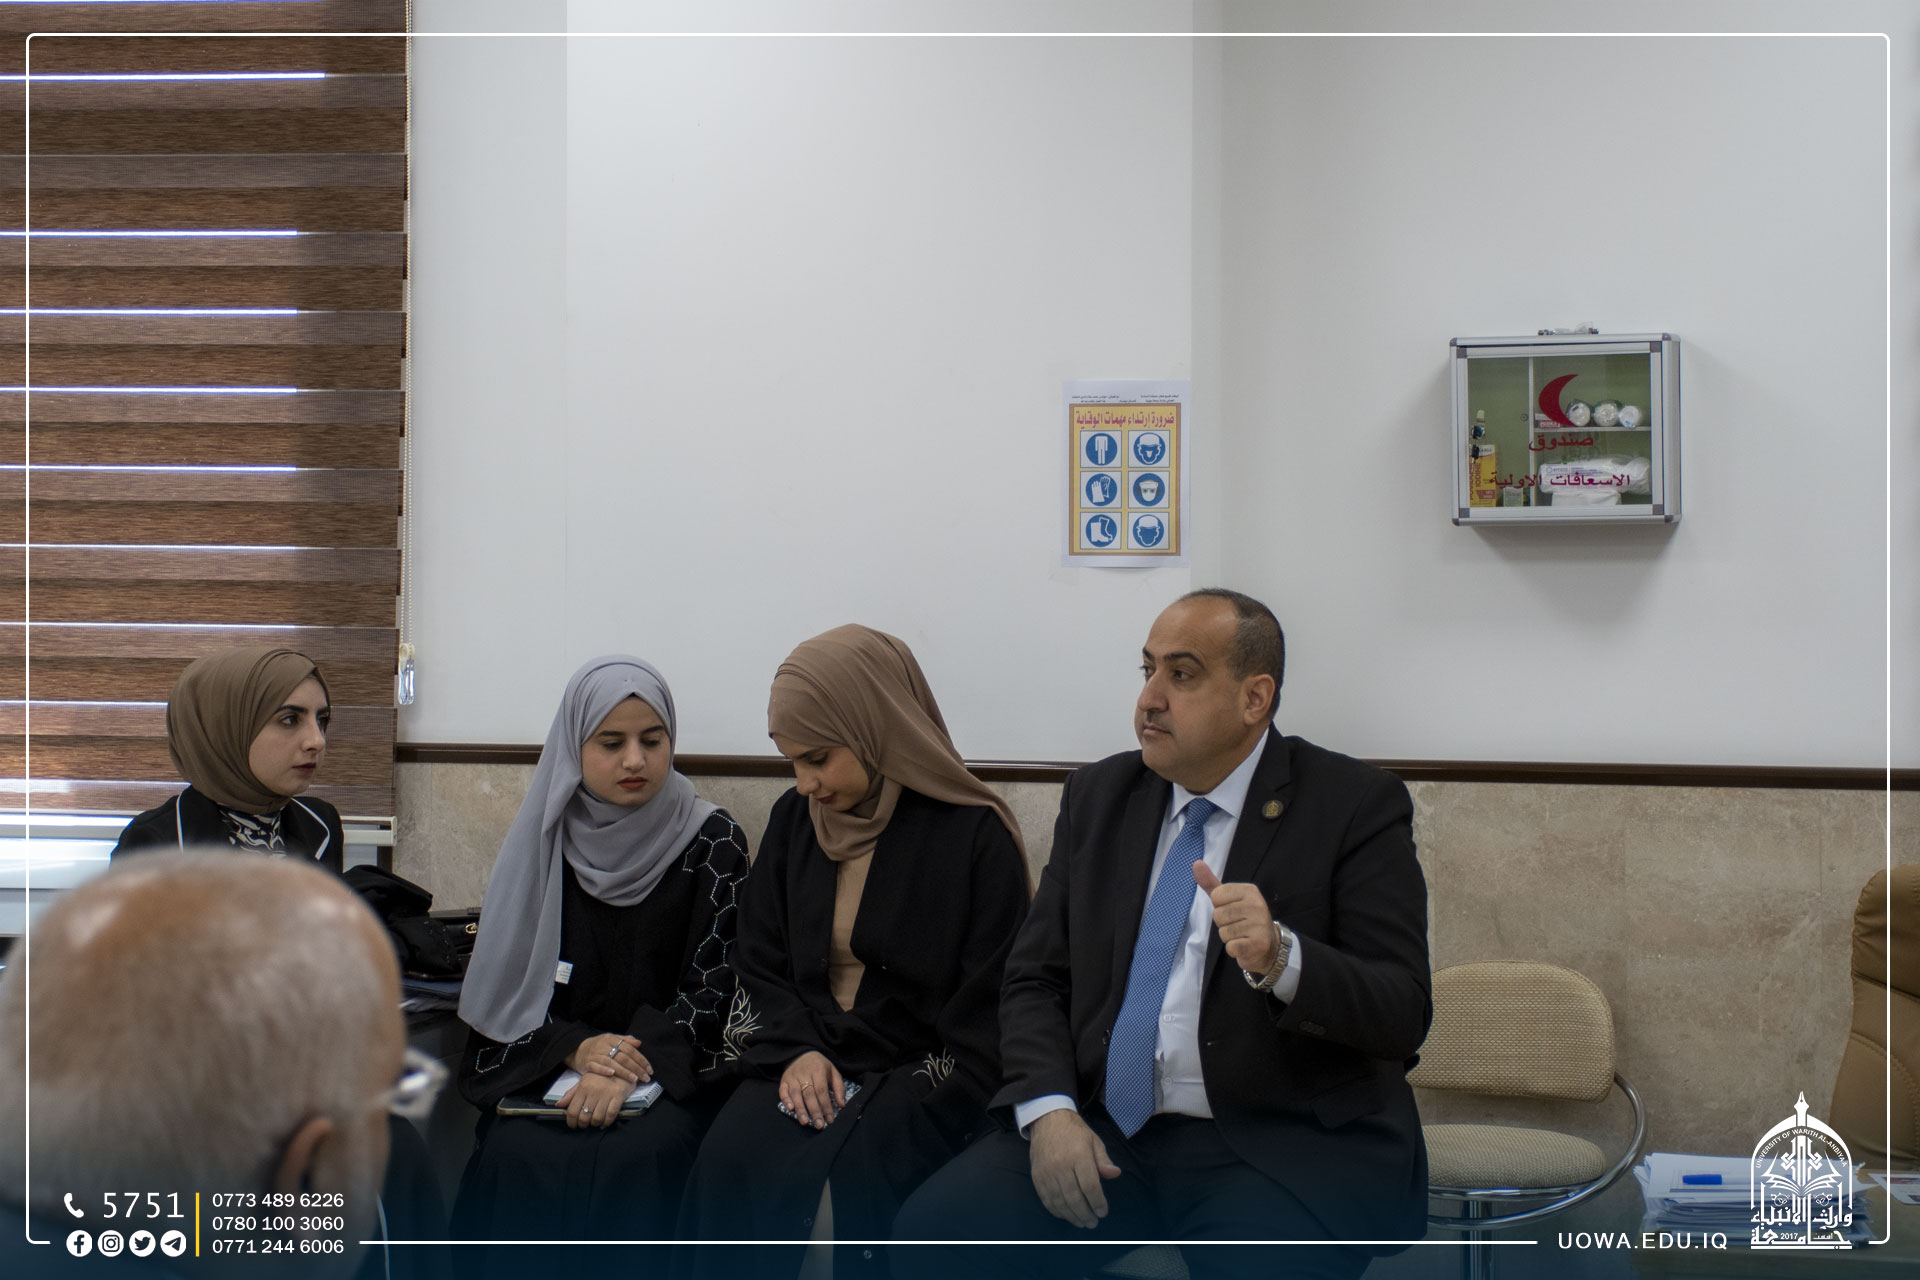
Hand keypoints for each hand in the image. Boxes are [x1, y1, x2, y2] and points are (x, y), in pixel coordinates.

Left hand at [557, 1070, 631, 1129]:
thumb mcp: (583, 1081)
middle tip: (584, 1125)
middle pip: (584, 1117)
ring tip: (594, 1123)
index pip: (572, 1111)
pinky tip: (604, 1123)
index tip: (573, 1125)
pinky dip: (606, 1122)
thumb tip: (559, 1105)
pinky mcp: (618, 1096)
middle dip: (583, 1125)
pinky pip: (611, 1115)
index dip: (571, 1122)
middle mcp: (594, 1091)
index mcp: (583, 1088)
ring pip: (597, 1118)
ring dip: (594, 1124)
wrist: (620, 1066)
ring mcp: (607, 1094)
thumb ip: (571, 1094)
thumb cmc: (599, 1076)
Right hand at [566, 1033, 649, 1084]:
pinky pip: (596, 1067)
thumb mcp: (611, 1040)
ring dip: (624, 1071)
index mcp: (611, 1039)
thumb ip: (625, 1041)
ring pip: (612, 1062)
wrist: (577, 1050)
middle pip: (623, 1057)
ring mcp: (595, 1054)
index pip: (630, 1049)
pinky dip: (604, 1070)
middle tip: (645, 1077)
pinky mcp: (587, 1063)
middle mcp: (604, 1046)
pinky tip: (612, 1074)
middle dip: (636, 1068)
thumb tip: (639, 1043)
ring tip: (634, 1079)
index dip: (641, 1059)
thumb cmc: (598, 1046)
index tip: (649, 1069)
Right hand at [778, 1051, 845, 1129]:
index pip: (822, 1091)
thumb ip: (838, 1087)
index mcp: (818, 1071)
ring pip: (796, 1094)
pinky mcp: (784, 1080)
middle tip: (819, 1125)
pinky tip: (790, 1109)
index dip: (826, 1106)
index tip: (830, 1119)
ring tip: (805, 1122)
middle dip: (814, 1111)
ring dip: (800, 1109)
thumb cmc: (819, 1065)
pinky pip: (783, 1091)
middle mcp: (804, 1074)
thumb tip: (842, 1104)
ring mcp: (793, 1077)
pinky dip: (786, 1100)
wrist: (801, 1052)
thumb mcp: (833, 1071)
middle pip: (809, 1094)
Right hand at [1028, 1110, 1120, 1229]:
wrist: (1047, 1120)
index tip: (1103, 1212)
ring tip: (1082, 1223)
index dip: (1097, 1202)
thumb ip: (1104, 1160)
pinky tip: (1066, 1215)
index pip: (1090, 1186)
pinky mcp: (1037, 1176)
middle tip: (1093, 1223)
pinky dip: (1057, 1211)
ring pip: (1060, 1201)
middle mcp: (1061, 1165)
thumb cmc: (1075, 1132)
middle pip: (1074, 1197)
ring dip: (1072, 1216)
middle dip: (1086, 1214)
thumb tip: (1115, 1174)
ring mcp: (1047, 1172)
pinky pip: (1046, 1199)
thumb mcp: (1094, 1141)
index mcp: (1078, 1155)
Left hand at [1193, 862, 1278, 973]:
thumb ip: (1211, 883)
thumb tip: (1196, 863)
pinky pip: (1230, 946)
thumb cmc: (1244, 919)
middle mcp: (1256, 904)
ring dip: (1229, 937)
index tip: (1234, 911)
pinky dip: (1234, 949)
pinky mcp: (1258, 943)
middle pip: (1218, 915)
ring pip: (1223, 932)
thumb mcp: (1228, 899)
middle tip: (1239, 925)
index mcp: (1249, 890)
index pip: (1216, 896)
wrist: (1268, 945)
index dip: (1220, 907)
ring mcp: (1259, 924)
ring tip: (1242, 935)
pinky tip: (1245, 946)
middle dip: (1223, 924)